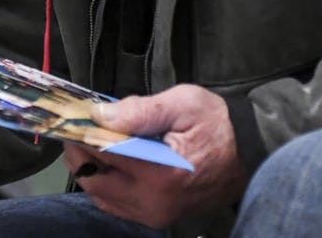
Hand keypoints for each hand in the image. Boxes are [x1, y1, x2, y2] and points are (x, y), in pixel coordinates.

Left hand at [64, 85, 246, 227]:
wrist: (249, 152)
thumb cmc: (217, 124)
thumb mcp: (182, 104)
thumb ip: (140, 111)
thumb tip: (100, 114)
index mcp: (159, 173)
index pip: (102, 156)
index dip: (80, 135)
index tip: (72, 119)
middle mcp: (154, 201)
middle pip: (94, 181)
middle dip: (80, 154)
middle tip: (80, 130)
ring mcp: (157, 214)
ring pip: (103, 196)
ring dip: (92, 170)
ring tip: (95, 143)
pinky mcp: (160, 217)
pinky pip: (118, 205)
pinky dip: (107, 184)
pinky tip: (112, 163)